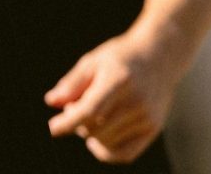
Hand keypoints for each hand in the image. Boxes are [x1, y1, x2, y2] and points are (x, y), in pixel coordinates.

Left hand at [45, 29, 180, 162]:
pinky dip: (106, 152)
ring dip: (89, 134)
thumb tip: (52, 102)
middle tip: (74, 105)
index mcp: (119, 81)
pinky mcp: (153, 129)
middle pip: (95, 128)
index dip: (68, 122)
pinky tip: (96, 140)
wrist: (159, 57)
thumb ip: (72, 83)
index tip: (52, 128)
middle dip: (76, 121)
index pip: (90, 111)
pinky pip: (124, 154)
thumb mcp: (92, 61)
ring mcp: (147, 118)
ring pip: (106, 142)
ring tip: (89, 114)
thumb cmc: (119, 58)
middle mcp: (136, 102)